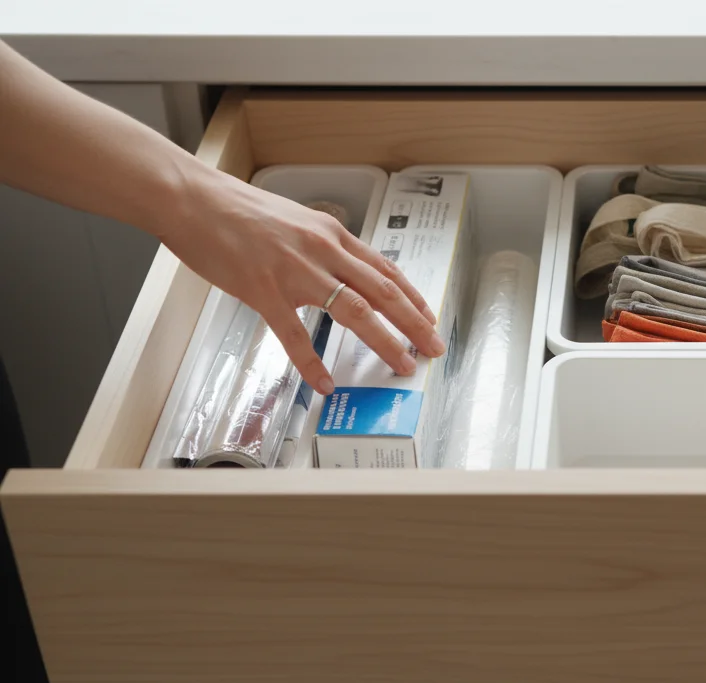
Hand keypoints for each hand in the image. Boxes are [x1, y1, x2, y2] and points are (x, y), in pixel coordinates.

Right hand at [160, 168, 444, 395]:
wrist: (193, 199)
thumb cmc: (237, 210)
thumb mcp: (296, 220)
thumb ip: (322, 246)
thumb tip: (343, 269)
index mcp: (331, 233)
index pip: (384, 269)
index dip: (412, 296)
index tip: (429, 317)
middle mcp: (322, 250)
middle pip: (382, 291)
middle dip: (414, 323)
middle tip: (434, 347)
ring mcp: (295, 271)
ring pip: (354, 311)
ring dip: (384, 341)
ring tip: (402, 365)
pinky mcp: (263, 290)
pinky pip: (294, 334)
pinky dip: (312, 362)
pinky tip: (325, 382)